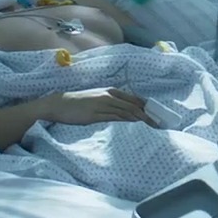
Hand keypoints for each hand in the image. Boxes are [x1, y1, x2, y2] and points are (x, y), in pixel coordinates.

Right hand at [38, 87, 154, 126]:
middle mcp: (108, 96)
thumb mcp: (96, 100)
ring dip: (140, 118)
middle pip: (133, 105)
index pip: (133, 98)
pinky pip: (115, 117)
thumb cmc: (77, 104)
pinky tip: (135, 124)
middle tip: (158, 122)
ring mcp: (102, 105)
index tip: (155, 113)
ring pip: (126, 111)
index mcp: (109, 91)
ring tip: (151, 125)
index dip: (146, 106)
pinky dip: (127, 120)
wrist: (59, 104)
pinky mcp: (96, 114)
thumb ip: (109, 105)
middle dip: (147, 114)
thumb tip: (122, 113)